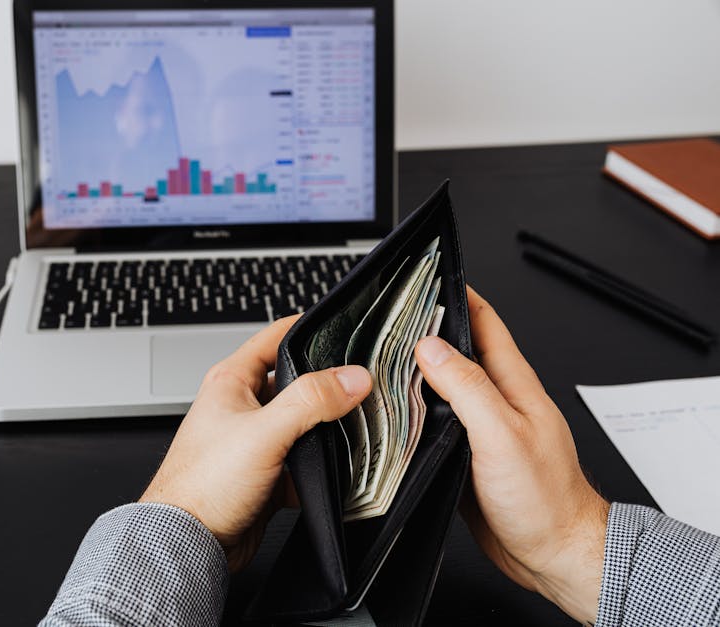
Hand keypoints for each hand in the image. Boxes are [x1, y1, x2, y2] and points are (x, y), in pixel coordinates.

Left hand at [140, 316, 371, 571]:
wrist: (188, 543)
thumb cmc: (201, 486)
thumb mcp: (263, 432)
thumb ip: (310, 402)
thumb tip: (350, 378)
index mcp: (231, 382)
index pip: (275, 338)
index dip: (307, 328)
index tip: (340, 327)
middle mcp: (241, 408)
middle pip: (295, 383)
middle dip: (326, 387)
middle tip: (357, 386)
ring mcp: (253, 441)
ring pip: (301, 424)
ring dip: (324, 430)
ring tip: (348, 429)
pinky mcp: (264, 474)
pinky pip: (301, 462)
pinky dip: (318, 467)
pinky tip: (330, 472)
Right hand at [415, 287, 608, 624]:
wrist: (553, 553)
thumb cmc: (544, 499)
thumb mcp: (503, 434)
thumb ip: (468, 387)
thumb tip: (431, 348)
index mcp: (513, 384)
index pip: (484, 323)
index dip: (459, 295)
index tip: (430, 278)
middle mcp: (497, 400)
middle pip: (459, 351)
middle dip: (428, 329)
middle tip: (393, 316)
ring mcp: (482, 427)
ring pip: (444, 387)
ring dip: (417, 371)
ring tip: (384, 357)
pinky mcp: (466, 455)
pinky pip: (437, 422)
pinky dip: (416, 411)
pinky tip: (395, 413)